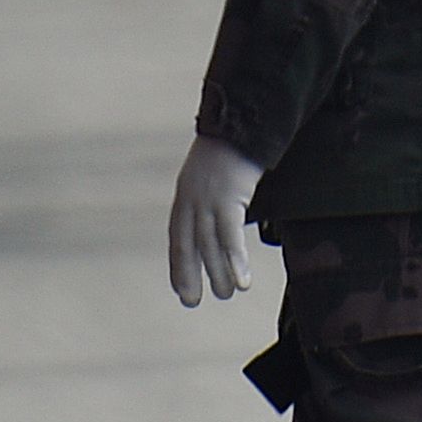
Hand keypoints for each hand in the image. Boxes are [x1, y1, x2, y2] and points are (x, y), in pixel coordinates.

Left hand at [168, 134, 266, 306]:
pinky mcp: (229, 196)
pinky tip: (242, 281)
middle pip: (188, 244)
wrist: (243, 119)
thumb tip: (228, 213)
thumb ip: (217, 194)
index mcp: (186, 194)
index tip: (181, 289)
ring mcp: (208, 198)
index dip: (179, 264)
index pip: (178, 236)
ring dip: (218, 273)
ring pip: (209, 245)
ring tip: (225, 294)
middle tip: (193, 302)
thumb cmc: (236, 146)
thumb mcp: (217, 172)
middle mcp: (192, 198)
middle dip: (189, 275)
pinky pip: (230, 236)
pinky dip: (235, 261)